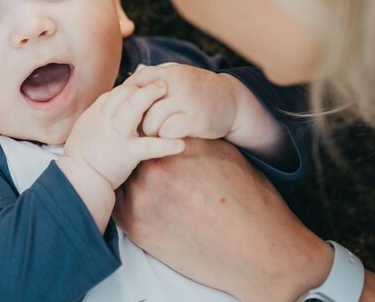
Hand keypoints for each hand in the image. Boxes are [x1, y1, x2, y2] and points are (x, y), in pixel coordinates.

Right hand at [63, 81, 186, 189]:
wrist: (78, 179)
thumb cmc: (82, 155)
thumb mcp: (87, 126)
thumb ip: (101, 113)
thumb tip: (115, 101)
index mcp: (98, 114)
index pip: (117, 92)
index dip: (133, 87)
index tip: (148, 88)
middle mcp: (106, 120)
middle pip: (123, 93)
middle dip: (143, 86)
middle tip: (162, 82)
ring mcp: (117, 135)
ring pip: (132, 108)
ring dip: (149, 97)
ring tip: (167, 90)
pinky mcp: (126, 153)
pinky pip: (148, 146)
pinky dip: (165, 145)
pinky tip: (180, 144)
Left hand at [114, 138, 332, 301]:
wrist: (254, 247)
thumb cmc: (245, 196)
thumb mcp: (220, 152)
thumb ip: (187, 138)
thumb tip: (169, 127)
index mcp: (175, 147)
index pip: (147, 129)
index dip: (150, 133)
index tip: (154, 138)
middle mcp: (155, 170)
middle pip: (131, 153)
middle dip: (137, 155)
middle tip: (148, 162)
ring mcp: (142, 200)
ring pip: (123, 178)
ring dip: (130, 178)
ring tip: (152, 185)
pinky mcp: (136, 228)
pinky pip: (120, 205)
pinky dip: (128, 201)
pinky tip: (148, 203)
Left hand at [122, 63, 238, 139]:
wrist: (232, 100)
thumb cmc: (198, 92)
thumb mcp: (178, 78)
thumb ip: (156, 81)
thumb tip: (124, 89)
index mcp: (169, 72)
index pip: (137, 80)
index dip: (128, 96)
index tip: (126, 109)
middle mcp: (176, 83)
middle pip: (141, 102)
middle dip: (136, 118)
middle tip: (136, 127)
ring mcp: (186, 100)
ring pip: (152, 120)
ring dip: (149, 132)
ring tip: (152, 135)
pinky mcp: (196, 119)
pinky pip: (168, 132)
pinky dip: (164, 138)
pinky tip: (168, 139)